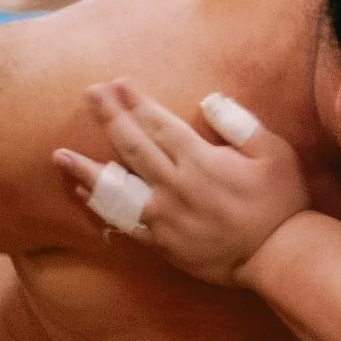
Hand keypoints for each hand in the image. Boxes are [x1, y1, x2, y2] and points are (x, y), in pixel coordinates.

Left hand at [54, 79, 311, 283]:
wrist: (278, 256)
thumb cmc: (281, 202)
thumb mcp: (274, 153)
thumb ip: (240, 123)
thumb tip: (209, 100)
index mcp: (200, 160)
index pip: (159, 123)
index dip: (135, 101)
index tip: (117, 83)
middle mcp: (175, 186)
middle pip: (132, 146)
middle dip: (109, 117)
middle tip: (89, 94)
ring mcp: (165, 216)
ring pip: (117, 189)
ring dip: (87, 169)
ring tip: (60, 155)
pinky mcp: (163, 243)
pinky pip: (124, 223)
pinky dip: (102, 208)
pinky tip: (84, 195)